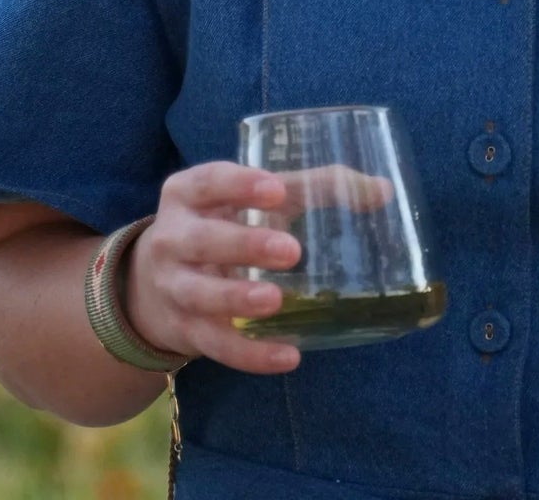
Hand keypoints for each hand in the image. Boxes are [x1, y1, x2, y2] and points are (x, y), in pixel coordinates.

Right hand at [123, 159, 394, 374]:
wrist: (154, 282)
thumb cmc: (225, 223)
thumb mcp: (253, 199)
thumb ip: (312, 188)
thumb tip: (383, 191)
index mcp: (188, 194)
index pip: (209, 182)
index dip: (239, 185)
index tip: (277, 190)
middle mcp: (172, 238)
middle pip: (202, 240)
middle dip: (243, 245)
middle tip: (291, 251)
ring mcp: (173, 287)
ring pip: (199, 295)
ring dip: (237, 299)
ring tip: (276, 301)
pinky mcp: (185, 331)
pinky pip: (215, 346)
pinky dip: (250, 354)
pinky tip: (287, 356)